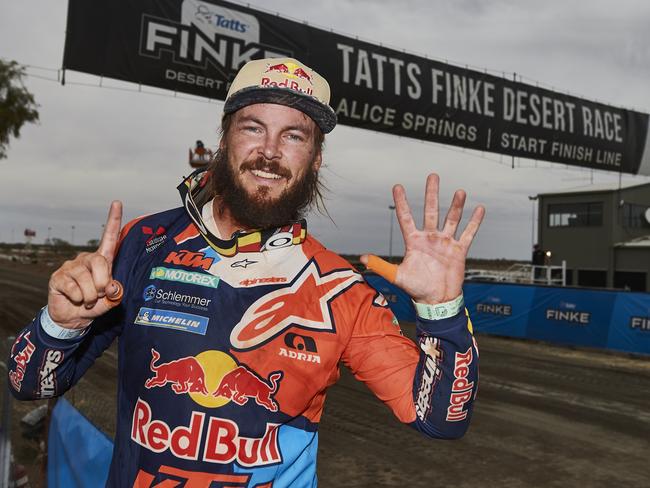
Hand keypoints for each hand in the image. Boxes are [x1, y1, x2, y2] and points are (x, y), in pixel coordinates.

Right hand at [47, 201, 123, 328]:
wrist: (73, 318)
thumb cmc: (95, 304)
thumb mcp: (110, 300)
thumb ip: (115, 293)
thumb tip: (112, 286)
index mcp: (102, 260)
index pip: (109, 238)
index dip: (113, 220)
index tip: (117, 202)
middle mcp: (86, 259)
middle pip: (100, 262)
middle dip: (103, 283)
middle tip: (100, 295)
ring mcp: (70, 266)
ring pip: (86, 279)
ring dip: (90, 296)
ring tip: (87, 300)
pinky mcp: (58, 277)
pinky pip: (73, 288)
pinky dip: (78, 299)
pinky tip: (75, 299)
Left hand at [361, 174, 484, 303]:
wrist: (437, 301)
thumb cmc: (416, 289)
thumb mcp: (397, 276)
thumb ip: (381, 266)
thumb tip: (363, 258)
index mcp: (414, 241)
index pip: (406, 218)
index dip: (402, 202)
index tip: (397, 186)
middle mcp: (429, 238)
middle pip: (430, 211)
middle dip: (431, 194)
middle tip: (432, 176)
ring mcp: (445, 243)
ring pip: (451, 219)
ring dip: (456, 206)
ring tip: (460, 191)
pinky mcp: (458, 250)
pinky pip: (468, 234)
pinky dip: (474, 222)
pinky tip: (479, 208)